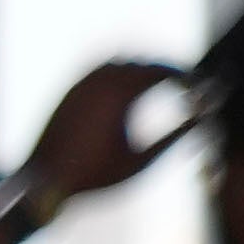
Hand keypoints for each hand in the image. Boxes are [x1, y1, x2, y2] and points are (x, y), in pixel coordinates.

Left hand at [18, 58, 193, 211]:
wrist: (41, 183)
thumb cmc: (92, 178)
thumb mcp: (140, 163)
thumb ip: (174, 139)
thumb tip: (202, 121)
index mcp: (119, 95)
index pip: (164, 74)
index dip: (186, 78)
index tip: (200, 86)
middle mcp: (100, 81)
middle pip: (146, 63)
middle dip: (169, 70)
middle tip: (187, 82)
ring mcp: (83, 82)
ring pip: (124, 61)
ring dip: (146, 67)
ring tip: (164, 82)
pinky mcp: (71, 88)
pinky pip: (102, 68)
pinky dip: (123, 70)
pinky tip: (133, 83)